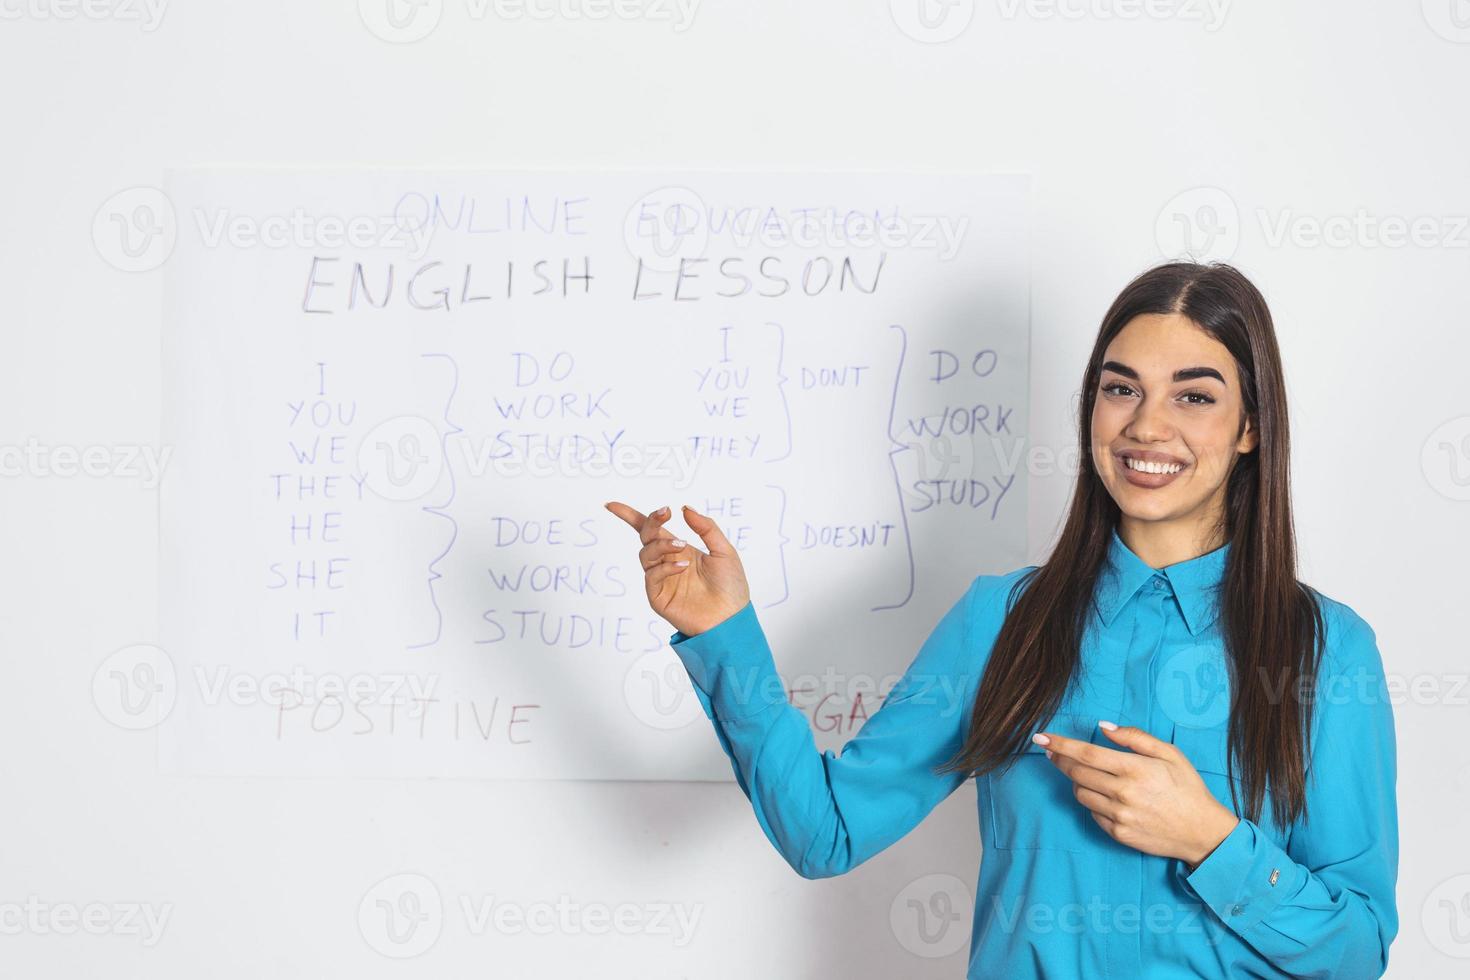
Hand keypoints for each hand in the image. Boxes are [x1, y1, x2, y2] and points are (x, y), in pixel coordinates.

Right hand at [604, 501, 750, 636]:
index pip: (651, 530)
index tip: (612, 506)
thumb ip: (706, 528)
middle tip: (665, 512)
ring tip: (682, 546)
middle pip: (646, 536)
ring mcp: (661, 579)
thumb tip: (685, 508)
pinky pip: (652, 575)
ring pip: (646, 553)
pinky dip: (665, 567)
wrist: (731, 618)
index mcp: (679, 550)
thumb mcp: (723, 550)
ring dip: (661, 545)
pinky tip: (682, 566)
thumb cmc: (730, 586)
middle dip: (651, 521)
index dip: (630, 516)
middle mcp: (666, 562)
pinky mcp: (658, 597)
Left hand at [1036, 723, 1239, 867]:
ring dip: (1077, 781)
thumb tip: (1103, 727)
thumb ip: (1135, 737)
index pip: (1086, 753)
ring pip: (1080, 793)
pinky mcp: (1118, 834)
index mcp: (1134, 769)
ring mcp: (1119, 816)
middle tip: (1053, 753)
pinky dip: (1093, 802)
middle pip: (1076, 772)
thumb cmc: (1187, 788)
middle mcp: (1123, 793)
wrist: (1203, 832)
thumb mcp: (1169, 753)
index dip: (1060, 744)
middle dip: (1060, 760)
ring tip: (1089, 775)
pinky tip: (1105, 796)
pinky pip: (1092, 813)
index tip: (1040, 737)